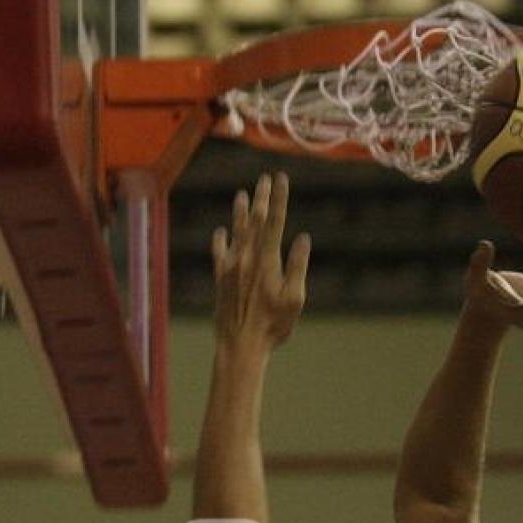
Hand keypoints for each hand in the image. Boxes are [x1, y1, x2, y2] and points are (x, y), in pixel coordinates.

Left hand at [213, 172, 310, 353]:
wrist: (240, 344)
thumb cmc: (273, 326)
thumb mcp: (294, 298)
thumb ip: (298, 266)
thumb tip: (303, 238)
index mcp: (267, 260)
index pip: (275, 221)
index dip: (279, 198)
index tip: (281, 178)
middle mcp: (247, 258)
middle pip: (254, 220)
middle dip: (261, 197)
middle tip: (264, 179)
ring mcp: (231, 267)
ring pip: (236, 232)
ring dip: (239, 212)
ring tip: (242, 195)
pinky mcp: (220, 279)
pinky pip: (219, 253)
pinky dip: (221, 240)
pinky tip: (221, 232)